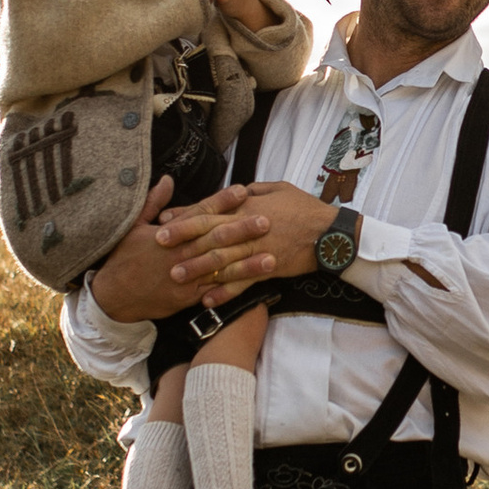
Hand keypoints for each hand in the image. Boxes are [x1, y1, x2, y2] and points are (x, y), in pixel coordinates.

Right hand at [85, 175, 265, 322]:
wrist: (113, 296)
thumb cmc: (123, 259)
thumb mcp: (132, 226)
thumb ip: (153, 203)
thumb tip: (168, 180)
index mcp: (168, 233)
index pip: (200, 213)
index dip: (222, 202)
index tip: (243, 191)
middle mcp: (179, 253)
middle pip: (215, 238)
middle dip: (242, 229)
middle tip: (267, 220)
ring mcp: (185, 276)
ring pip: (220, 268)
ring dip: (247, 262)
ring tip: (272, 256)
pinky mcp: (187, 297)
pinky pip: (214, 291)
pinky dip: (234, 287)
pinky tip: (252, 285)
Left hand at [150, 176, 342, 298]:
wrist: (331, 234)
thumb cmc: (305, 208)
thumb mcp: (277, 188)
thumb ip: (251, 191)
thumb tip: (233, 192)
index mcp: (247, 206)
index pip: (210, 210)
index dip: (186, 216)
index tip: (164, 220)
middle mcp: (248, 229)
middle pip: (209, 234)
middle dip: (182, 241)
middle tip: (158, 247)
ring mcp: (257, 251)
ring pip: (222, 260)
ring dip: (197, 269)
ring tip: (176, 277)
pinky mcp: (267, 270)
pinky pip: (242, 283)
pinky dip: (225, 292)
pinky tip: (208, 300)